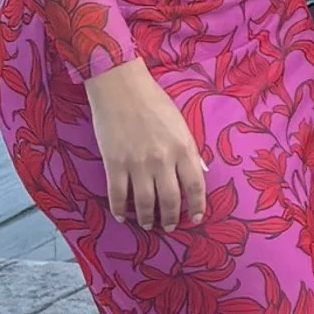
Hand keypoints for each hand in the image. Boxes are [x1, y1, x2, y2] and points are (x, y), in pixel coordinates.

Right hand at [84, 58, 208, 228]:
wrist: (120, 87)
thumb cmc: (153, 101)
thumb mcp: (181, 123)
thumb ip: (190, 149)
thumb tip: (199, 172)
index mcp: (183, 148)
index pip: (195, 186)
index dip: (196, 205)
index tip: (196, 217)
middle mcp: (162, 160)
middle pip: (170, 200)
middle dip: (171, 218)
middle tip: (170, 226)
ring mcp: (137, 163)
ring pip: (144, 202)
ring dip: (147, 219)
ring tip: (149, 225)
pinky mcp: (114, 163)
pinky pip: (117, 194)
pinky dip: (120, 209)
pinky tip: (122, 216)